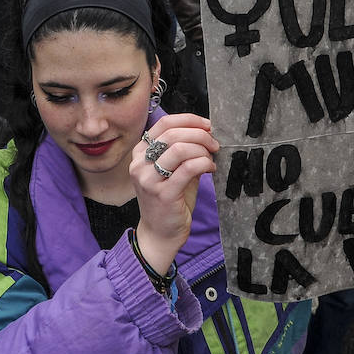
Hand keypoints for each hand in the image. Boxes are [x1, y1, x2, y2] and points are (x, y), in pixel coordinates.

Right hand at [131, 113, 217, 273]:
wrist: (160, 233)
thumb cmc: (170, 199)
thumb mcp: (172, 170)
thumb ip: (184, 150)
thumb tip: (206, 132)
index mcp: (140, 153)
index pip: (164, 124)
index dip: (189, 120)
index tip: (207, 125)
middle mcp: (139, 164)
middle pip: (173, 134)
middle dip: (199, 135)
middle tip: (214, 144)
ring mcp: (148, 179)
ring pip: (179, 149)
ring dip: (201, 149)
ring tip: (211, 158)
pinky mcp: (163, 194)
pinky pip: (187, 168)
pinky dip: (203, 164)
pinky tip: (210, 169)